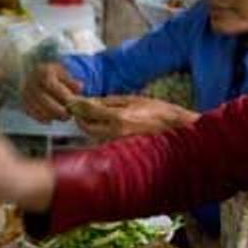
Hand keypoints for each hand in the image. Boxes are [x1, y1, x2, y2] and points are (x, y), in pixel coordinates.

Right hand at [22, 62, 82, 121]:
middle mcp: (32, 83)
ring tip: (61, 116)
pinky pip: (33, 115)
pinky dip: (44, 119)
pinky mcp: (23, 103)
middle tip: (69, 115)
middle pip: (46, 102)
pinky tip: (51, 118)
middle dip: (60, 111)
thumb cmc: (50, 74)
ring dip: (53, 116)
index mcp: (43, 73)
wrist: (30, 73)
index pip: (53, 87)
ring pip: (40, 110)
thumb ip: (71, 81)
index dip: (64, 97)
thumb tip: (80, 87)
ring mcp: (26, 94)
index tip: (73, 104)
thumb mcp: (62, 72)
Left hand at [71, 95, 197, 141]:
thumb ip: (107, 101)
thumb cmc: (156, 111)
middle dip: (81, 118)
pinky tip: (105, 124)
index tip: (74, 101)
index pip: (89, 110)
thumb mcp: (131, 99)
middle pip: (87, 127)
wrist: (174, 128)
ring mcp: (119, 142)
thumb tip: (88, 101)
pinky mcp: (121, 148)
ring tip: (93, 115)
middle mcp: (116, 132)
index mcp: (119, 116)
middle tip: (80, 110)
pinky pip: (103, 139)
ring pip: (94, 134)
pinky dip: (99, 131)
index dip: (78, 104)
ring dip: (89, 125)